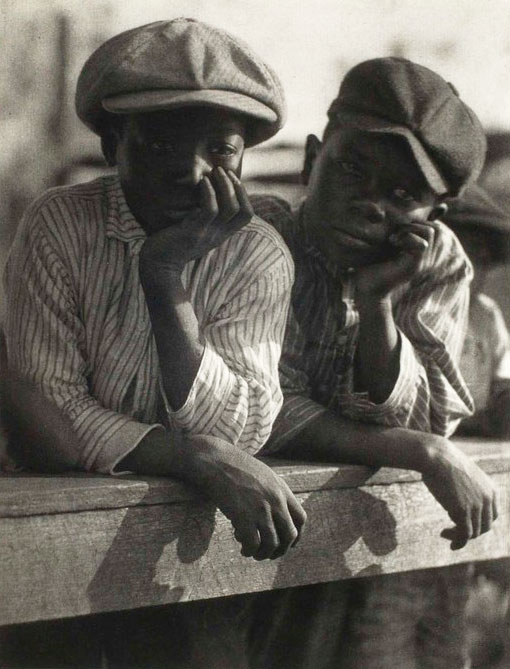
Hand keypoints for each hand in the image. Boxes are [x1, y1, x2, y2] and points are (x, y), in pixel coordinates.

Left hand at [139, 167, 253, 273]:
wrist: (158, 265)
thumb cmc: (172, 243)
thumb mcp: (195, 230)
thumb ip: (203, 218)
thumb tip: (205, 194)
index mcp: (221, 234)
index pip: (246, 215)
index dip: (244, 194)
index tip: (232, 178)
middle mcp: (218, 235)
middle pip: (244, 211)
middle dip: (237, 186)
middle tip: (223, 170)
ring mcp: (207, 234)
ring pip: (230, 207)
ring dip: (225, 185)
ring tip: (215, 171)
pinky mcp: (193, 233)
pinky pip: (210, 210)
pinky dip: (209, 192)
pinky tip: (202, 182)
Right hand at [179, 435, 306, 560]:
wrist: (215, 461)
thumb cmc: (234, 466)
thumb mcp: (263, 475)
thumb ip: (273, 492)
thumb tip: (276, 513)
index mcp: (281, 489)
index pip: (301, 519)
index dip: (296, 535)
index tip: (288, 543)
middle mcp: (275, 500)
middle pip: (289, 535)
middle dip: (281, 549)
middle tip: (269, 553)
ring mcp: (260, 509)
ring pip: (272, 544)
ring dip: (263, 553)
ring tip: (253, 553)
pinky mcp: (244, 517)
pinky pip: (253, 544)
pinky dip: (249, 550)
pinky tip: (243, 548)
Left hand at [355, 221, 436, 301]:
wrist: (365, 287)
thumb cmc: (369, 265)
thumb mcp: (383, 244)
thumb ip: (394, 231)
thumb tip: (399, 215)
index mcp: (418, 249)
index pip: (434, 226)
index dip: (418, 221)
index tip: (397, 228)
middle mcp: (424, 255)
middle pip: (436, 227)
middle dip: (415, 223)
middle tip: (395, 233)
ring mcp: (421, 261)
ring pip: (432, 232)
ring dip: (411, 228)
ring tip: (394, 238)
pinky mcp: (415, 266)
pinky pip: (423, 244)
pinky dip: (408, 238)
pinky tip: (393, 242)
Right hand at [422, 439, 497, 549]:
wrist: (436, 456)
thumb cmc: (444, 462)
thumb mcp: (464, 476)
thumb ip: (469, 490)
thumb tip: (460, 502)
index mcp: (491, 490)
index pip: (492, 516)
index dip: (478, 523)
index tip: (463, 523)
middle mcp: (488, 499)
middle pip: (485, 526)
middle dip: (470, 531)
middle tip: (454, 530)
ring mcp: (477, 505)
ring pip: (474, 532)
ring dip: (459, 536)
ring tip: (445, 533)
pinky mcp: (463, 510)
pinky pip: (464, 534)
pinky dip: (456, 540)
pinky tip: (443, 534)